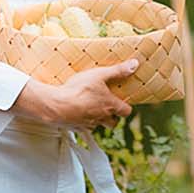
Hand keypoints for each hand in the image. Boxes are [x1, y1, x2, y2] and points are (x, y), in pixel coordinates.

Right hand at [18, 61, 137, 128]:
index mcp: (110, 105)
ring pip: (98, 126)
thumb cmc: (79, 89)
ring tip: (90, 109)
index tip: (122, 102)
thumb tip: (135, 64)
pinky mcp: (76, 128)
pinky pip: (83, 127)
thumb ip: (117, 71)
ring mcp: (89, 124)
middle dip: (113, 117)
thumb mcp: (99, 75)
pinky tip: (76, 113)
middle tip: (107, 107)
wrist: (57, 106)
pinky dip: (82, 121)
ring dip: (97, 119)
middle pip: (113, 123)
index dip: (125, 107)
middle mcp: (102, 118)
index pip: (126, 111)